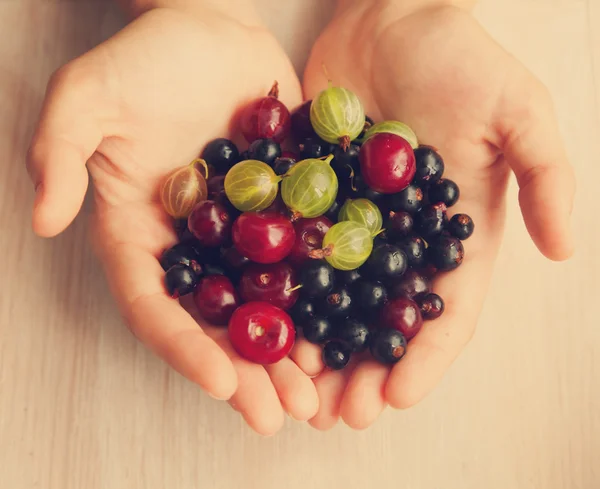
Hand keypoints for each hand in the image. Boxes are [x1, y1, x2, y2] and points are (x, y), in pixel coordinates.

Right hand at [27, 3, 322, 434]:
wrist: (212, 28)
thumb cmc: (145, 58)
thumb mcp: (88, 96)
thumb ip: (61, 152)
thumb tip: (42, 220)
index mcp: (143, 232)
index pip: (157, 303)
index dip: (184, 346)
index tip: (219, 383)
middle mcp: (193, 244)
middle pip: (217, 320)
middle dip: (246, 370)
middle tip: (277, 415)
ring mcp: (243, 232)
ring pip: (266, 304)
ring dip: (289, 351)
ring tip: (315, 395)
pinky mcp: (286, 210)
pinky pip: (306, 261)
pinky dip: (325, 299)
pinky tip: (347, 331)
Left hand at [302, 1, 574, 429]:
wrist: (389, 18)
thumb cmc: (458, 57)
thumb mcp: (516, 108)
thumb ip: (546, 174)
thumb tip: (565, 249)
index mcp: (454, 234)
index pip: (445, 311)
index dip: (424, 359)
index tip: (397, 399)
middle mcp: (402, 241)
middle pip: (383, 321)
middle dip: (363, 370)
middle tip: (336, 415)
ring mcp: (353, 225)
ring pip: (333, 303)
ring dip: (317, 348)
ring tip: (295, 392)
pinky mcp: (312, 202)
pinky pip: (294, 258)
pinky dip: (280, 296)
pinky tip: (263, 328)